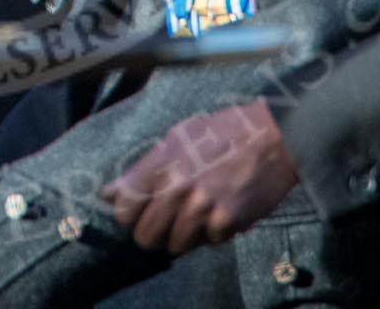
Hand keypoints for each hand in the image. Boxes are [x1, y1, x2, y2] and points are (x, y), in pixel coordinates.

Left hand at [101, 100, 296, 254]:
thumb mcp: (176, 139)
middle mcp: (176, 187)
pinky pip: (210, 242)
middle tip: (171, 219)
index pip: (124, 209)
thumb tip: (107, 194)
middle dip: (156, 232)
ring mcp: (201, 206)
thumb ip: (140, 170)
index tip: (140, 213)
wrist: (273, 135)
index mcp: (160, 164)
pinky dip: (216, 233)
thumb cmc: (223, 132)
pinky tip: (224, 210)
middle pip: (146, 236)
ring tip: (200, 212)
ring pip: (176, 245)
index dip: (130, 216)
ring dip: (187, 235)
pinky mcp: (227, 220)